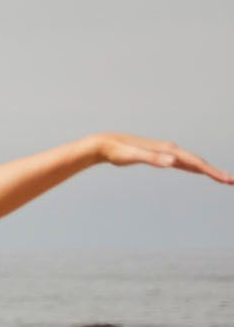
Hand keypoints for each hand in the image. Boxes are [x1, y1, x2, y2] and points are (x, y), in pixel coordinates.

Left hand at [91, 134, 227, 184]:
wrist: (106, 144)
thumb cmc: (118, 151)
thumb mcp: (134, 156)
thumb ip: (153, 159)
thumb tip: (172, 162)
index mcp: (169, 151)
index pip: (196, 163)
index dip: (212, 172)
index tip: (227, 180)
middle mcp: (171, 150)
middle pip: (198, 162)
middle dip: (215, 172)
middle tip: (232, 182)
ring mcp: (166, 152)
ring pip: (192, 162)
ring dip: (208, 170)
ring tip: (222, 178)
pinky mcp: (160, 156)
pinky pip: (182, 163)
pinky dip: (194, 167)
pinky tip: (198, 171)